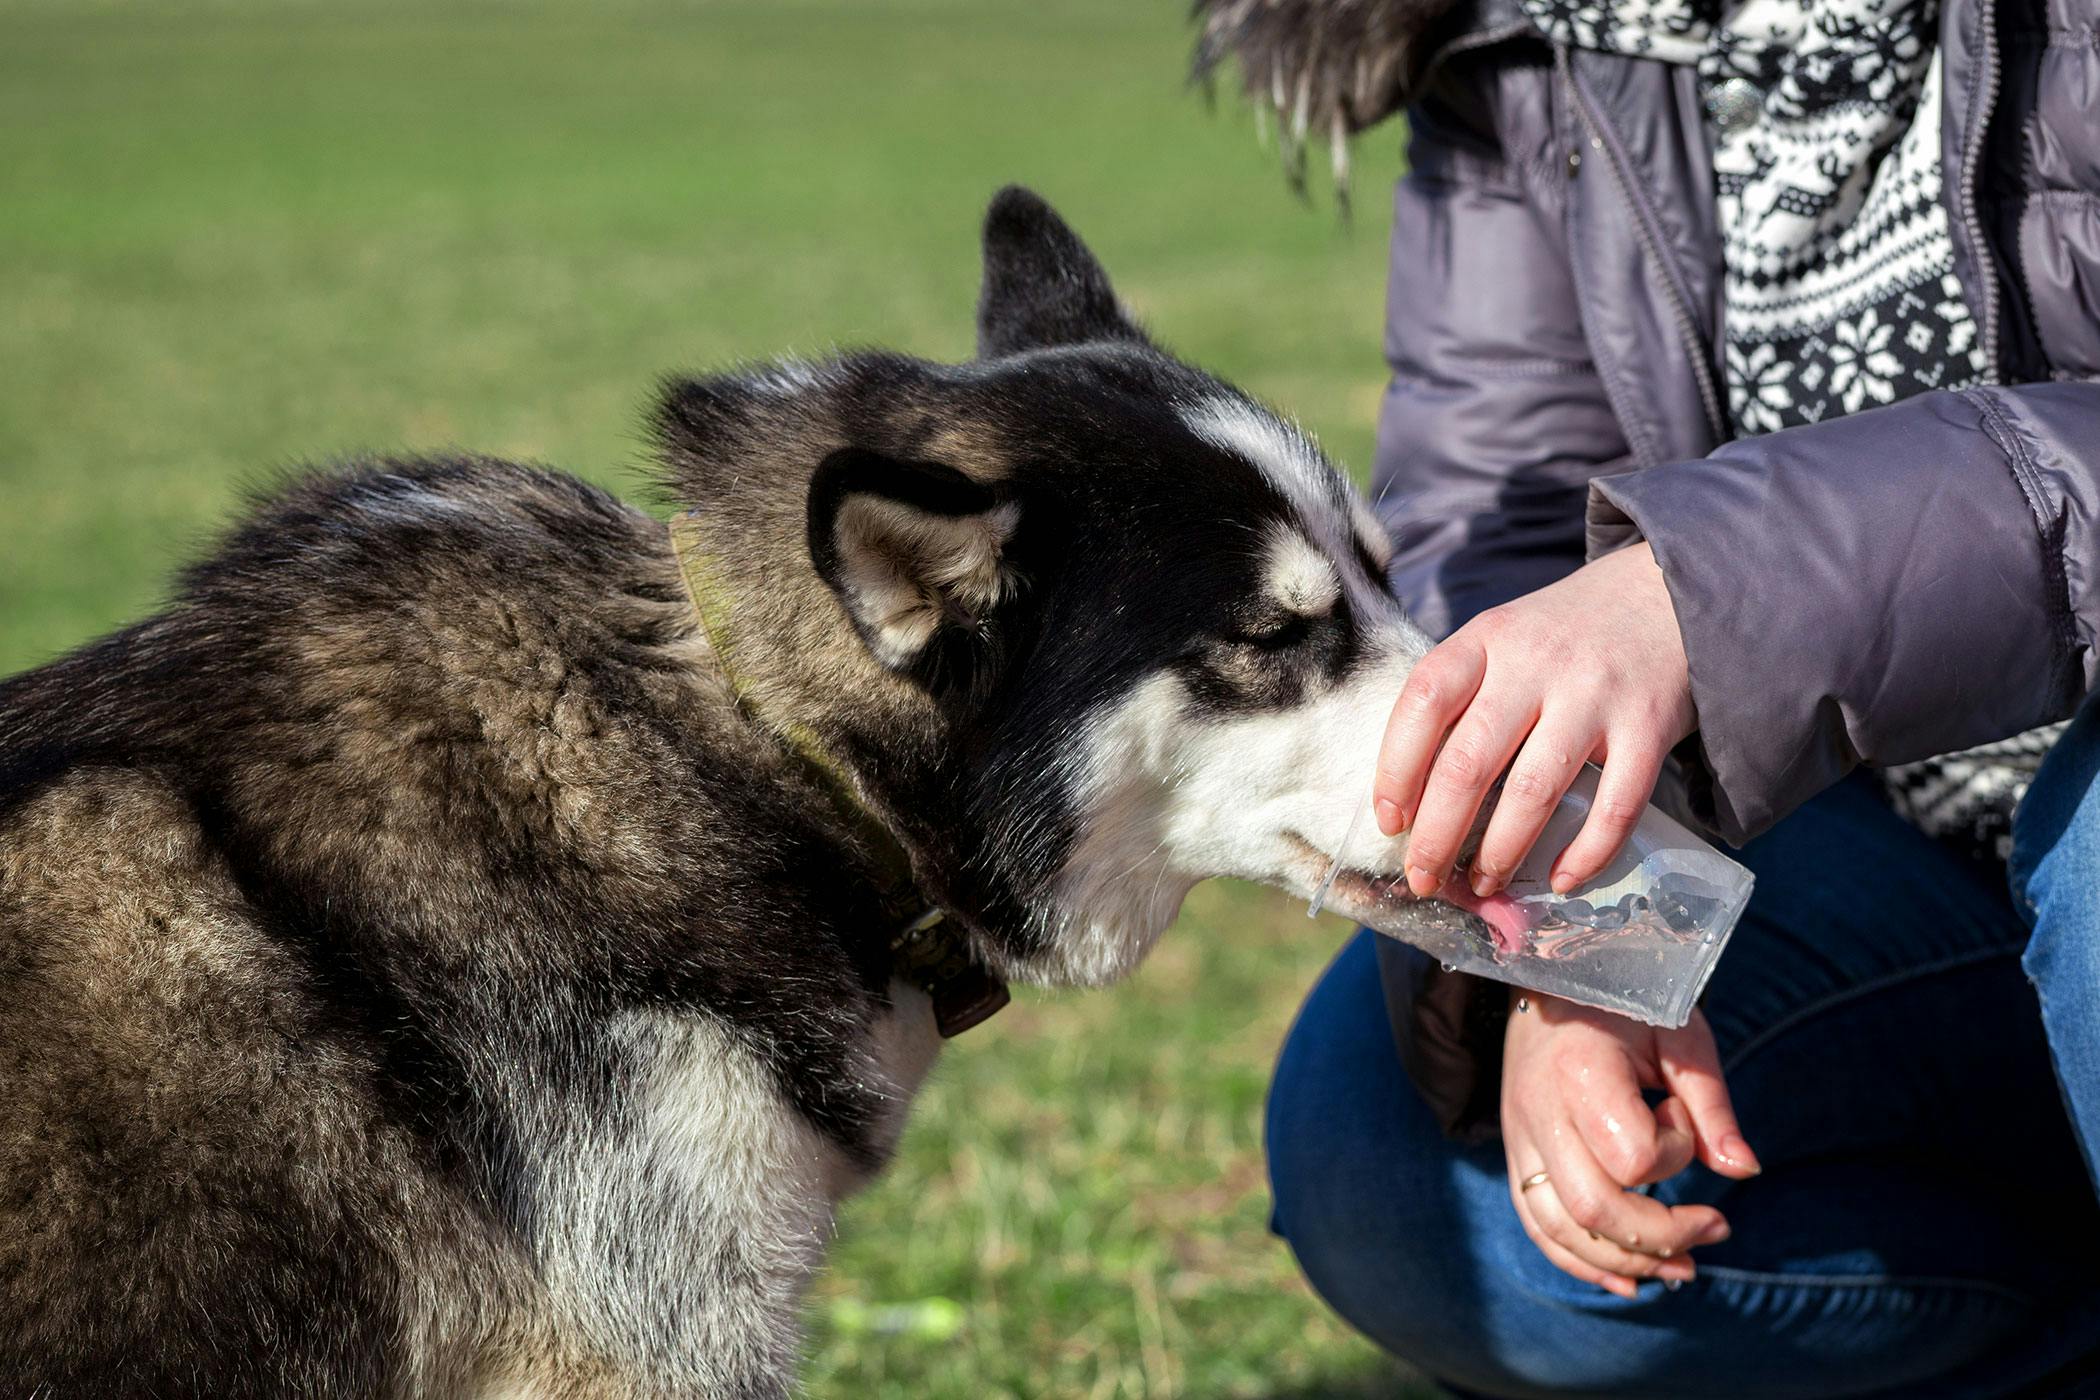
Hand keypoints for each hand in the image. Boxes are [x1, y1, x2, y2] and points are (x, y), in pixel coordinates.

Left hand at [1375, 542, 1693, 897]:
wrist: (1663, 595)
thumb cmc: (1563, 634)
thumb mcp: (1502, 640)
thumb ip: (1463, 700)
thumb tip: (1414, 802)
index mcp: (1486, 639)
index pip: (1422, 702)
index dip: (1396, 769)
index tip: (1389, 822)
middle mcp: (1535, 663)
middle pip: (1468, 761)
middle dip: (1437, 835)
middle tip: (1425, 878)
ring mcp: (1595, 694)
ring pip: (1534, 790)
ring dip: (1502, 852)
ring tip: (1485, 884)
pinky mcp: (1648, 727)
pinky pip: (1614, 807)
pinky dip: (1586, 853)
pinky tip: (1561, 879)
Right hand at [1502, 993, 1760, 1295]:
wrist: (1547, 982)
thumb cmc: (1624, 1003)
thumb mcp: (1678, 1036)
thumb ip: (1711, 1104)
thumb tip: (1744, 1171)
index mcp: (1580, 1072)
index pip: (1633, 1154)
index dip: (1675, 1150)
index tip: (1681, 1113)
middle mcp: (1540, 1112)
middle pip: (1593, 1206)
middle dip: (1661, 1235)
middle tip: (1715, 1228)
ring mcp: (1521, 1138)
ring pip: (1561, 1229)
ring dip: (1626, 1262)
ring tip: (1683, 1266)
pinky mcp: (1517, 1154)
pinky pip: (1538, 1226)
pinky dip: (1581, 1264)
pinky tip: (1627, 1280)